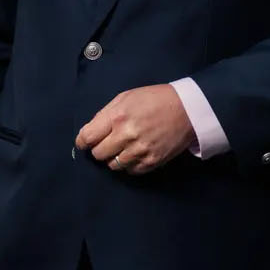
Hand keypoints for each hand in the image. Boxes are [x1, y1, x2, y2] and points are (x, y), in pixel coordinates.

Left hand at [75, 84, 195, 175]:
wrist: (187, 109)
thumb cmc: (154, 99)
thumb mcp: (126, 97)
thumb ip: (105, 114)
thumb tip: (90, 130)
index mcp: (117, 117)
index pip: (87, 138)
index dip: (82, 141)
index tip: (84, 142)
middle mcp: (126, 136)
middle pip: (98, 154)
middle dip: (99, 149)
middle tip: (107, 142)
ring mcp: (140, 151)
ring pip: (113, 166)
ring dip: (114, 158)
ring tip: (122, 148)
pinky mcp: (152, 162)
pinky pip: (130, 171)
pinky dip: (129, 165)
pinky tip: (134, 153)